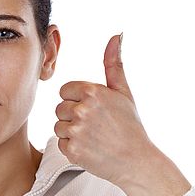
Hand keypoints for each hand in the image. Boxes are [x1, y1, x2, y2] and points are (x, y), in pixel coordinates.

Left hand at [54, 34, 157, 187]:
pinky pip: (60, 143)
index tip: (93, 110)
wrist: (136, 160)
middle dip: (73, 116)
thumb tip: (117, 36)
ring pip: (58, 126)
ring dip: (71, 133)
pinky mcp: (72, 150)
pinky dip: (72, 148)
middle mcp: (83, 110)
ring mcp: (76, 131)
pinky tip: (89, 148)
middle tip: (95, 126)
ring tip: (92, 137)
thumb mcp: (123, 92)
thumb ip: (114, 64)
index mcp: (92, 92)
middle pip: (60, 108)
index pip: (65, 91)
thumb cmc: (130, 126)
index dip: (77, 100)